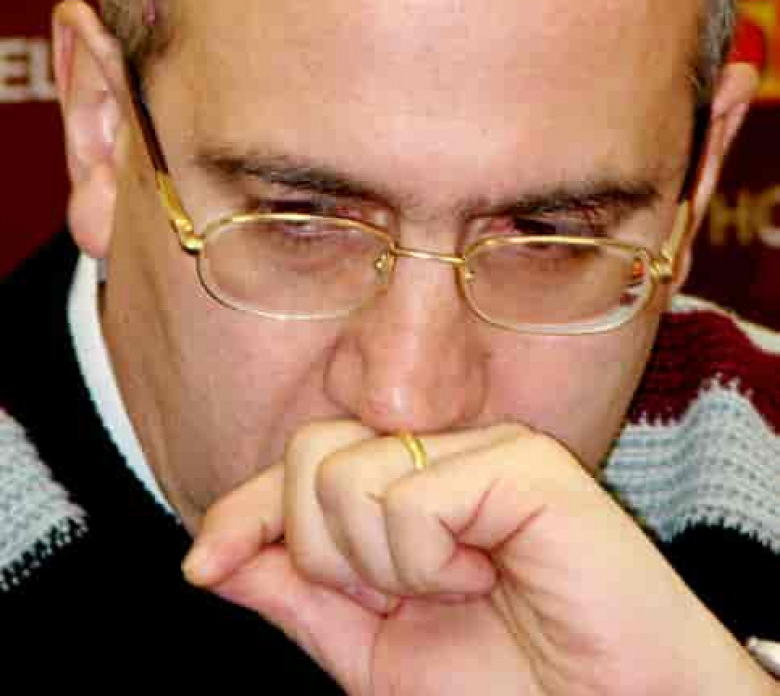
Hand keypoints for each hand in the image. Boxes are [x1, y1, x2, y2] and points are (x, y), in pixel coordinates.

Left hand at [183, 421, 773, 695]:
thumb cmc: (511, 685)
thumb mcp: (377, 654)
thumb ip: (302, 598)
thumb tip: (214, 558)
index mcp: (406, 487)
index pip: (300, 470)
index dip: (243, 513)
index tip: (202, 567)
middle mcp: (440, 452)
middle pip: (310, 454)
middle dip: (325, 553)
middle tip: (399, 598)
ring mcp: (480, 446)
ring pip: (347, 476)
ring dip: (385, 569)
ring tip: (458, 588)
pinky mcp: (519, 459)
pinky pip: (409, 499)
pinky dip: (430, 565)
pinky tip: (488, 577)